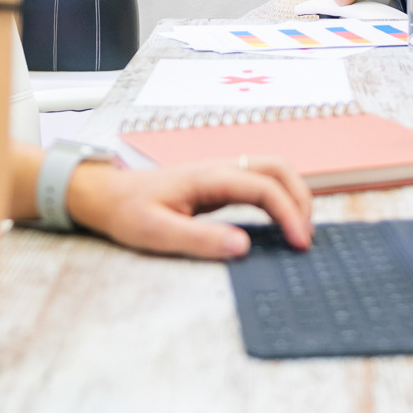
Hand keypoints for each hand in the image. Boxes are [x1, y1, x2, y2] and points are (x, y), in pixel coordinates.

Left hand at [65, 158, 314, 257]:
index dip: (289, 214)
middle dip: (302, 198)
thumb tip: (243, 245)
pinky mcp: (219, 181)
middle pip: (279, 168)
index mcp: (208, 177)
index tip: (299, 244)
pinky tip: (281, 221)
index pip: (264, 187)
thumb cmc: (128, 212)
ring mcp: (221, 171)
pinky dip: (280, 196)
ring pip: (273, 169)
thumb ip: (201, 239)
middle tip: (305, 238)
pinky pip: (261, 180)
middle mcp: (220, 167)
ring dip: (294, 194)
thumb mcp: (158, 233)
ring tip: (299, 230)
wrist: (107, 194)